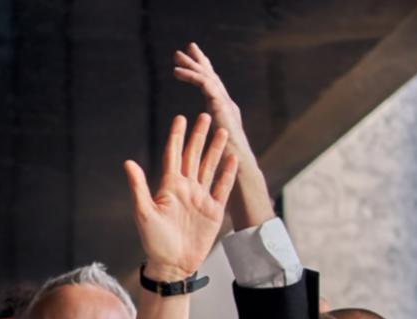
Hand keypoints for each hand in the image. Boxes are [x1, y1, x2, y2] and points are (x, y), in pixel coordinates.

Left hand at [124, 114, 237, 280]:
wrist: (172, 264)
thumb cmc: (154, 241)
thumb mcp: (144, 213)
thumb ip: (138, 187)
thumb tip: (128, 163)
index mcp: (168, 187)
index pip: (173, 155)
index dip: (176, 137)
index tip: (180, 117)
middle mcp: (185, 189)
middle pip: (193, 156)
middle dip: (199, 136)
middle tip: (205, 115)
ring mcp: (201, 198)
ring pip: (209, 167)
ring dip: (215, 149)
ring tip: (222, 131)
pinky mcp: (213, 210)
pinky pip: (222, 187)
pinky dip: (228, 173)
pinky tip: (233, 158)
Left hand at [173, 43, 253, 163]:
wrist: (240, 172)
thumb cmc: (226, 165)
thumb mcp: (209, 149)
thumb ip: (202, 139)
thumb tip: (193, 139)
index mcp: (223, 113)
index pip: (211, 88)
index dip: (202, 73)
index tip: (190, 64)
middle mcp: (225, 105)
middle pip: (211, 78)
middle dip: (200, 62)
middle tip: (187, 48)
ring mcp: (225, 104)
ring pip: (207, 78)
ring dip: (192, 64)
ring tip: (177, 56)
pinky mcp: (222, 106)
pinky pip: (205, 85)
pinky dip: (192, 76)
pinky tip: (177, 71)